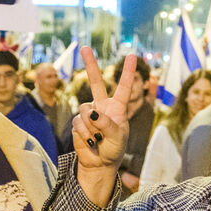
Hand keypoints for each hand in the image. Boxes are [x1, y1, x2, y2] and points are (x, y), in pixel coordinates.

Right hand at [72, 48, 137, 204]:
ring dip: (92, 127)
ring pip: (86, 110)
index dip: (127, 72)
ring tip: (98, 138)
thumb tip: (92, 112)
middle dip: (90, 64)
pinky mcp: (78, 122)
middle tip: (84, 47)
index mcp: (117, 108)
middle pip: (95, 81)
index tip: (131, 55)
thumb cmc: (114, 150)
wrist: (99, 163)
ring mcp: (89, 113)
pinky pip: (79, 123)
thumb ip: (107, 124)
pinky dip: (84, 134)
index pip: (123, 87)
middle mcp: (102, 106)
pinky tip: (90, 141)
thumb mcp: (117, 138)